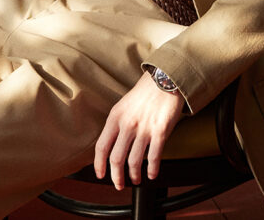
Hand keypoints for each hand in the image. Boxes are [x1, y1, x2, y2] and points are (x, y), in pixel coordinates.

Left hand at [93, 74, 185, 189]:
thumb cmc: (144, 92)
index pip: (101, 146)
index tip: (100, 174)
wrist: (164, 80)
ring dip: (134, 175)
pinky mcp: (160, 132)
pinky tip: (151, 174)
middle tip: (118, 184)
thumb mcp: (123, 105)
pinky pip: (154, 157)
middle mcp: (127, 125)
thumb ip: (117, 124)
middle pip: (116, 158)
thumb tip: (112, 144)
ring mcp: (144, 129)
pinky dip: (152, 169)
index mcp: (115, 117)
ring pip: (134, 161)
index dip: (99, 164)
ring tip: (135, 180)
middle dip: (116, 176)